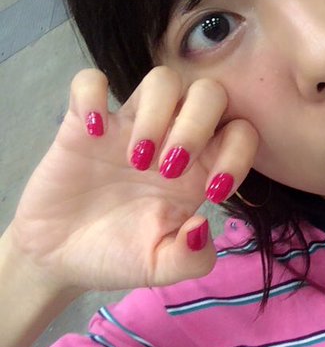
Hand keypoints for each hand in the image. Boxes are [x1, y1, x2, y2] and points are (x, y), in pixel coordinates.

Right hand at [6, 67, 257, 292]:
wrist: (59, 257)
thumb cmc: (118, 254)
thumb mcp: (159, 267)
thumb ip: (191, 258)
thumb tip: (202, 226)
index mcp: (201, 168)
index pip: (242, 132)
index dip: (239, 155)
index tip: (212, 192)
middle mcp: (172, 138)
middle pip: (209, 93)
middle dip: (197, 126)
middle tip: (168, 169)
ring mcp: (129, 125)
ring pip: (162, 79)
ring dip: (156, 114)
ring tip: (136, 159)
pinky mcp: (84, 121)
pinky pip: (91, 81)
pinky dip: (92, 94)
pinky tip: (91, 131)